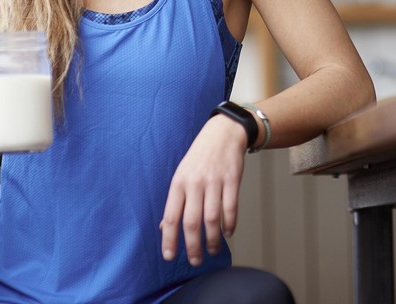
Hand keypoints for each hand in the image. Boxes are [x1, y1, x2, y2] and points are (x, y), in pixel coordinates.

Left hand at [160, 115, 246, 265]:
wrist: (223, 134)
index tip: (170, 257)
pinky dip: (230, 224)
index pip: (171, 216)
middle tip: (195, 261)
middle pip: (192, 222)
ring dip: (213, 239)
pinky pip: (231, 207)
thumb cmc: (199, 158)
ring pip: (212, 218)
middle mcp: (195, 183)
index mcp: (178, 183)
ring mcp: (214, 181)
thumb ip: (175, 202)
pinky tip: (228, 233)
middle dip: (193, 246)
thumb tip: (163, 227)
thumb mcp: (181, 175)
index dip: (169, 239)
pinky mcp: (232, 179)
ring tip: (213, 251)